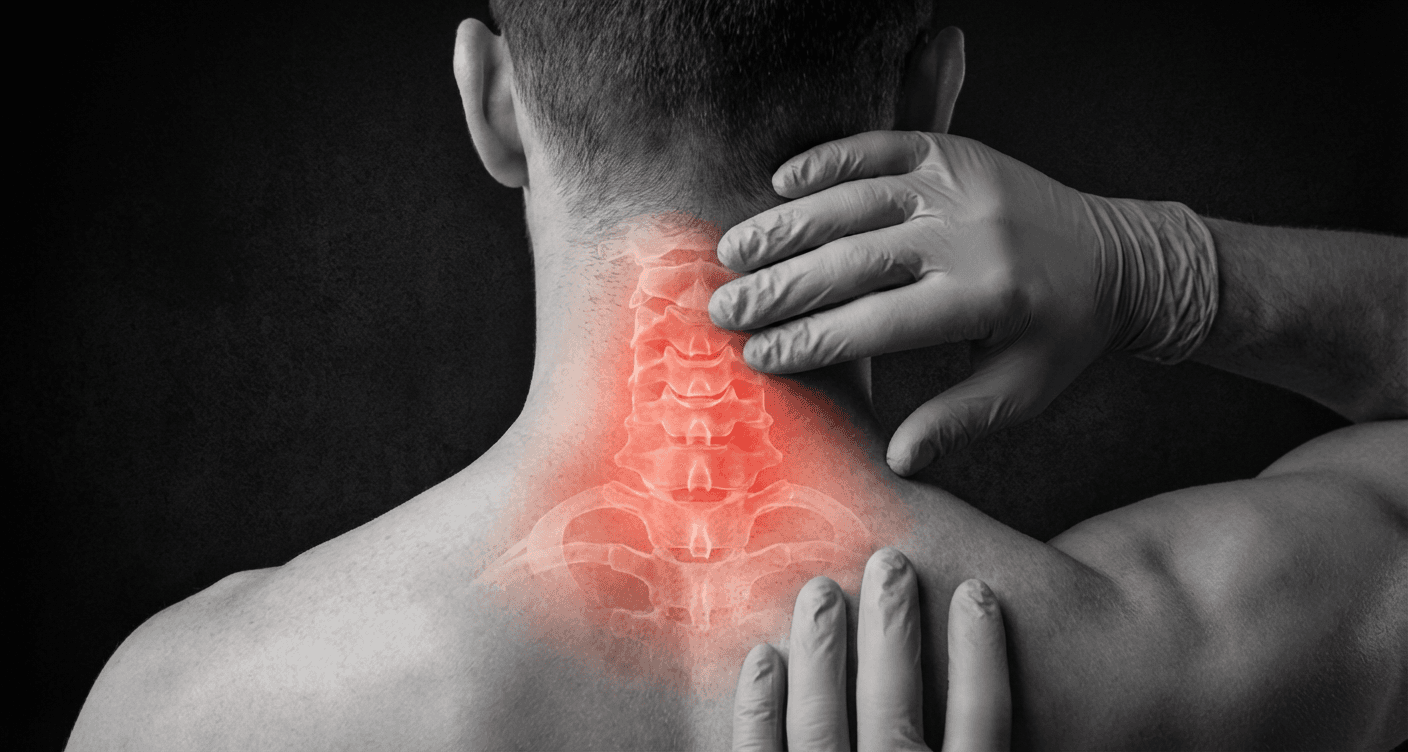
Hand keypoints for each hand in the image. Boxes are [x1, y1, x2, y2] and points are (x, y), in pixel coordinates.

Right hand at [709, 132, 1215, 472]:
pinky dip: (830, 159)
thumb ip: (958, 419)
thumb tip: (895, 458)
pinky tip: (782, 182)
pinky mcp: (955, 152)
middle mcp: (969, 234)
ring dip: (786, 226)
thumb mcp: (1023, 389)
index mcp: (986, 297)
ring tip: (732, 253)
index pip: (876, 323)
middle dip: (780, 288)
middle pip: (853, 261)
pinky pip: (882, 144)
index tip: (760, 358)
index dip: (812, 342)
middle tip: (723, 310)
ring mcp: (959, 184)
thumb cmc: (1064, 333)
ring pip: (855, 201)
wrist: (1122, 254)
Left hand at [731, 548, 1009, 750]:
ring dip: (820, 649)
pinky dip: (759, 705)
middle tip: (889, 562)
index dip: (981, 651)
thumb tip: (1034, 674)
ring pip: (822, 723)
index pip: (983, 718)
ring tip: (822, 590)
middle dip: (891, 626)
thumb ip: (979, 733)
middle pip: (893, 704)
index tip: (976, 591)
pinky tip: (763, 657)